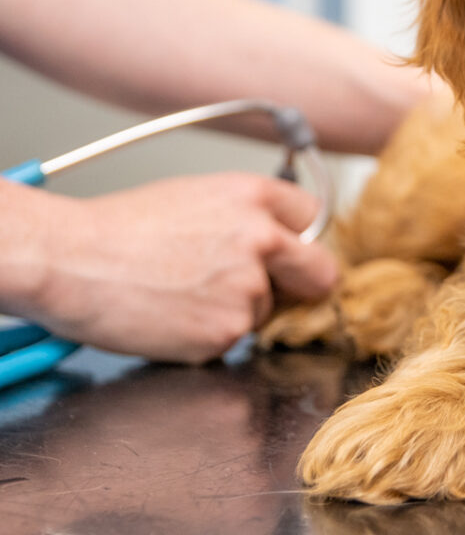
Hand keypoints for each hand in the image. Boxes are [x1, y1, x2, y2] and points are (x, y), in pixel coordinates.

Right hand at [30, 173, 336, 362]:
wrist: (71, 261)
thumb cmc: (119, 229)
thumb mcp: (198, 197)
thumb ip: (249, 217)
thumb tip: (278, 240)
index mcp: (254, 196)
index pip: (314, 218)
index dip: (299, 238)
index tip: (291, 250)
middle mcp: (262, 239)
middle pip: (321, 272)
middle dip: (305, 283)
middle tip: (279, 289)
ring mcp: (247, 288)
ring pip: (266, 309)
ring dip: (237, 309)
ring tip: (184, 292)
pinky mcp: (226, 332)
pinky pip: (233, 338)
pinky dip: (209, 334)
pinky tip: (173, 315)